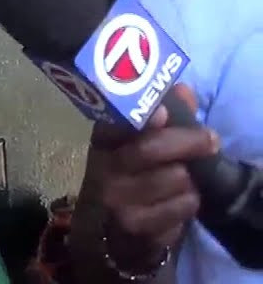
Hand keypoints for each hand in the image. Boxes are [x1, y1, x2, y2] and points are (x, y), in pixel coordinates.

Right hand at [75, 83, 219, 273]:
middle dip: (188, 142)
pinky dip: (187, 203)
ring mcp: (116, 199)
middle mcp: (103, 168)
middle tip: (211, 140)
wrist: (113, 225)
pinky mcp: (134, 226)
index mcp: (103, 140)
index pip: (116, 123)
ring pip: (174, 179)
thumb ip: (165, 113)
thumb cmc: (133, 174)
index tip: (164, 114)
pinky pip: (181, 208)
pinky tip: (177, 202)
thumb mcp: (142, 141)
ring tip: (184, 179)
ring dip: (189, 179)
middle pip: (150, 149)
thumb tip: (181, 89)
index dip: (140, 117)